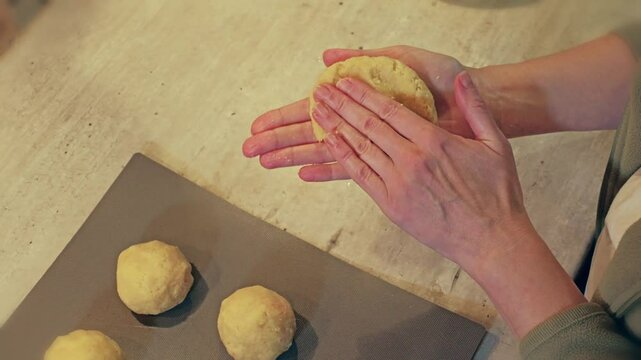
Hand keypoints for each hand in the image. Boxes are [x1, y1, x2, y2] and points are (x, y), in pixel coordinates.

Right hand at [242, 46, 472, 181]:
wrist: (478, 104)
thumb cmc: (445, 79)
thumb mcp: (405, 59)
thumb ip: (368, 57)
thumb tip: (327, 59)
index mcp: (362, 98)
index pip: (313, 107)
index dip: (285, 116)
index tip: (260, 122)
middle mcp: (363, 123)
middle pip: (311, 131)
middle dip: (280, 139)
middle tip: (250, 148)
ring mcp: (375, 143)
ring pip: (325, 150)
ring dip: (294, 155)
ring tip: (267, 162)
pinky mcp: (390, 160)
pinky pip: (353, 167)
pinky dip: (328, 170)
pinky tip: (304, 174)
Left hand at [314, 71, 586, 336]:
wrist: (491, 240)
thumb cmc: (497, 193)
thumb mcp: (495, 144)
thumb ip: (476, 108)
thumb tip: (462, 79)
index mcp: (435, 142)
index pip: (390, 110)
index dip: (363, 93)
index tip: (344, 81)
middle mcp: (412, 160)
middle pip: (368, 126)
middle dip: (341, 105)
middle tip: (320, 91)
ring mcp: (399, 184)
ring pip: (360, 148)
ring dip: (335, 127)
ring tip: (317, 112)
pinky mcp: (391, 205)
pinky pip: (361, 176)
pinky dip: (343, 158)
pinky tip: (330, 144)